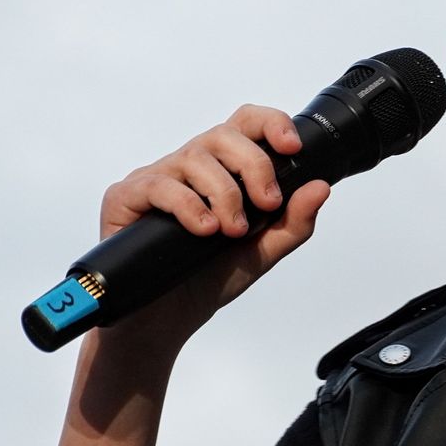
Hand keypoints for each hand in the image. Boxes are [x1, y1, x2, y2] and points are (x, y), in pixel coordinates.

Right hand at [94, 103, 332, 350]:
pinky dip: (188, 206)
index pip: (246, 124)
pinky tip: (205, 229)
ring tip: (233, 231)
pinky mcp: (124, 197)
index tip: (292, 149)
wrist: (165, 321)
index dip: (271, 123)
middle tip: (267, 205)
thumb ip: (293, 223)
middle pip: (223, 134)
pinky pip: (158, 185)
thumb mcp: (261, 252)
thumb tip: (321, 187)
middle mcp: (188, 166)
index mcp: (221, 168)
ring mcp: (155, 178)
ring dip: (225, 193)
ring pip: (194, 157)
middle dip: (254, 165)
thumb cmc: (208, 279)